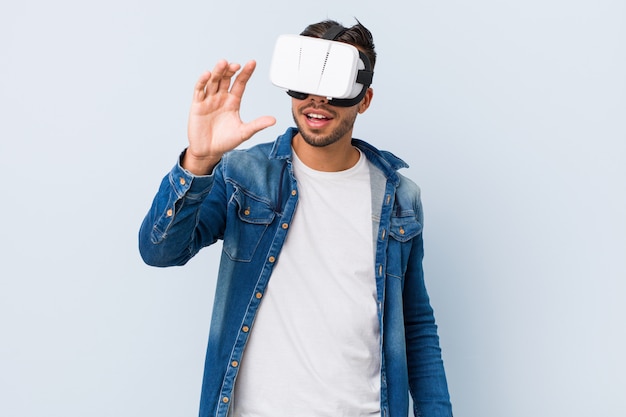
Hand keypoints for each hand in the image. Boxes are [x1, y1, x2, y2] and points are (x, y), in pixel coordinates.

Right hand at [183, 60, 275, 174]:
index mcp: (233, 101)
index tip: (252, 63)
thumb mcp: (243, 133)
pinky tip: (207, 74)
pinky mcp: (197, 104)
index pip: (240, 83)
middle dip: (230, 70)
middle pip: (225, 79)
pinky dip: (202, 81)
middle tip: (236, 65)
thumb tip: (273, 120)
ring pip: (213, 81)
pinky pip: (199, 90)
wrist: (208, 151)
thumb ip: (257, 125)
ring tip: (223, 63)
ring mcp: (209, 99)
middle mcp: (221, 97)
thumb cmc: (226, 141)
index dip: (246, 73)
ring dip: (217, 72)